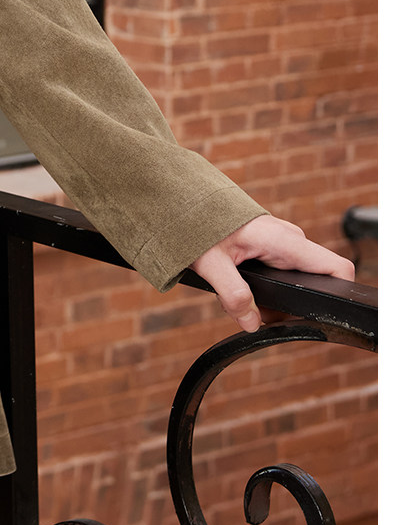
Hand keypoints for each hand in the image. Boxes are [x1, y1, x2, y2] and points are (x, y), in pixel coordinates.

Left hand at [191, 215, 354, 333]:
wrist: (185, 200)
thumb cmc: (198, 223)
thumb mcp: (211, 262)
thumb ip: (232, 294)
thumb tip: (252, 323)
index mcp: (285, 241)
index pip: (338, 268)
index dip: (339, 294)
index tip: (318, 315)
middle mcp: (290, 241)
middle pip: (313, 284)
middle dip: (288, 307)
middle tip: (256, 314)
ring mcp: (283, 244)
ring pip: (293, 283)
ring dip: (270, 300)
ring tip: (240, 300)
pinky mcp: (271, 248)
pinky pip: (279, 276)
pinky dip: (263, 290)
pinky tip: (239, 291)